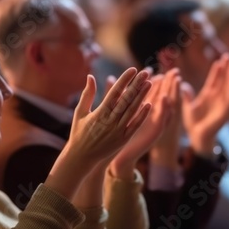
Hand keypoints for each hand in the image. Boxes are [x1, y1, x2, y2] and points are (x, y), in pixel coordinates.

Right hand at [45, 68, 151, 199]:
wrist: (81, 158)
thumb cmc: (79, 133)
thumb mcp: (80, 112)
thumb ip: (87, 94)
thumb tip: (90, 76)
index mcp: (99, 113)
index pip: (115, 92)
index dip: (125, 80)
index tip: (132, 69)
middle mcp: (110, 121)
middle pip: (126, 99)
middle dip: (137, 84)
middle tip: (146, 72)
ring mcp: (118, 131)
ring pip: (132, 110)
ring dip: (142, 96)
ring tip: (149, 83)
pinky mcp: (123, 140)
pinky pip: (135, 125)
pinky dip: (142, 115)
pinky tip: (149, 104)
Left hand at [110, 69, 178, 179]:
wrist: (114, 154)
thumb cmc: (112, 133)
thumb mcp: (113, 112)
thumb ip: (113, 94)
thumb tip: (110, 78)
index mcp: (141, 109)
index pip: (151, 90)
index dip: (156, 79)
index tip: (161, 67)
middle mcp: (150, 116)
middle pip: (161, 95)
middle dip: (168, 84)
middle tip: (174, 72)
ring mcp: (153, 123)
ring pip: (165, 105)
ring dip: (171, 93)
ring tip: (176, 81)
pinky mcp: (155, 132)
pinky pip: (163, 119)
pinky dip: (165, 109)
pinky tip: (165, 98)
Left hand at [182, 53, 228, 156]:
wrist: (196, 137)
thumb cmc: (192, 122)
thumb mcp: (188, 106)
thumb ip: (187, 95)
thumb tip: (183, 85)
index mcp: (208, 95)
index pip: (214, 79)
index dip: (217, 70)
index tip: (220, 59)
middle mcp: (217, 98)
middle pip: (223, 80)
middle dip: (227, 69)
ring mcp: (221, 104)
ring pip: (228, 88)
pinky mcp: (224, 112)